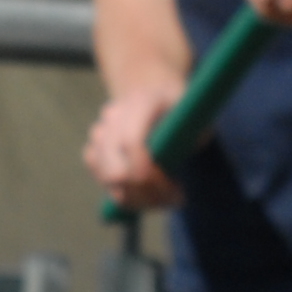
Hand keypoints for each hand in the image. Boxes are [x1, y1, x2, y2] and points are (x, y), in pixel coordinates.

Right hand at [84, 83, 184, 209]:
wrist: (154, 92)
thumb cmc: (181, 107)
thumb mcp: (197, 114)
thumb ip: (192, 134)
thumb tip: (175, 160)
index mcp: (141, 101)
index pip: (131, 142)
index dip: (146, 171)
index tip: (174, 187)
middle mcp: (113, 116)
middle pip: (115, 170)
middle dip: (147, 193)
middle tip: (176, 197)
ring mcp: (99, 134)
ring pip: (109, 182)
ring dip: (140, 199)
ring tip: (167, 197)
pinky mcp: (93, 152)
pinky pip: (105, 184)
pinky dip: (128, 196)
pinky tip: (149, 193)